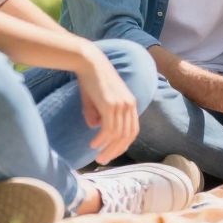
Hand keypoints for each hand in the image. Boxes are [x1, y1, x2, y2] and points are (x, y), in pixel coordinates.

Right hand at [75, 42, 140, 164]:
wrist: (89, 62)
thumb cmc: (92, 81)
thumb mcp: (97, 101)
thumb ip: (97, 115)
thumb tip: (94, 128)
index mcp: (131, 103)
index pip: (133, 130)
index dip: (124, 144)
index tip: (112, 153)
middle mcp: (129, 105)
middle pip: (128, 135)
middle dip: (116, 151)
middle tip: (103, 160)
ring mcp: (121, 105)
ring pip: (118, 135)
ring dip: (108, 149)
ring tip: (98, 157)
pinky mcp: (110, 105)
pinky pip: (109, 129)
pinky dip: (102, 140)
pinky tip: (93, 144)